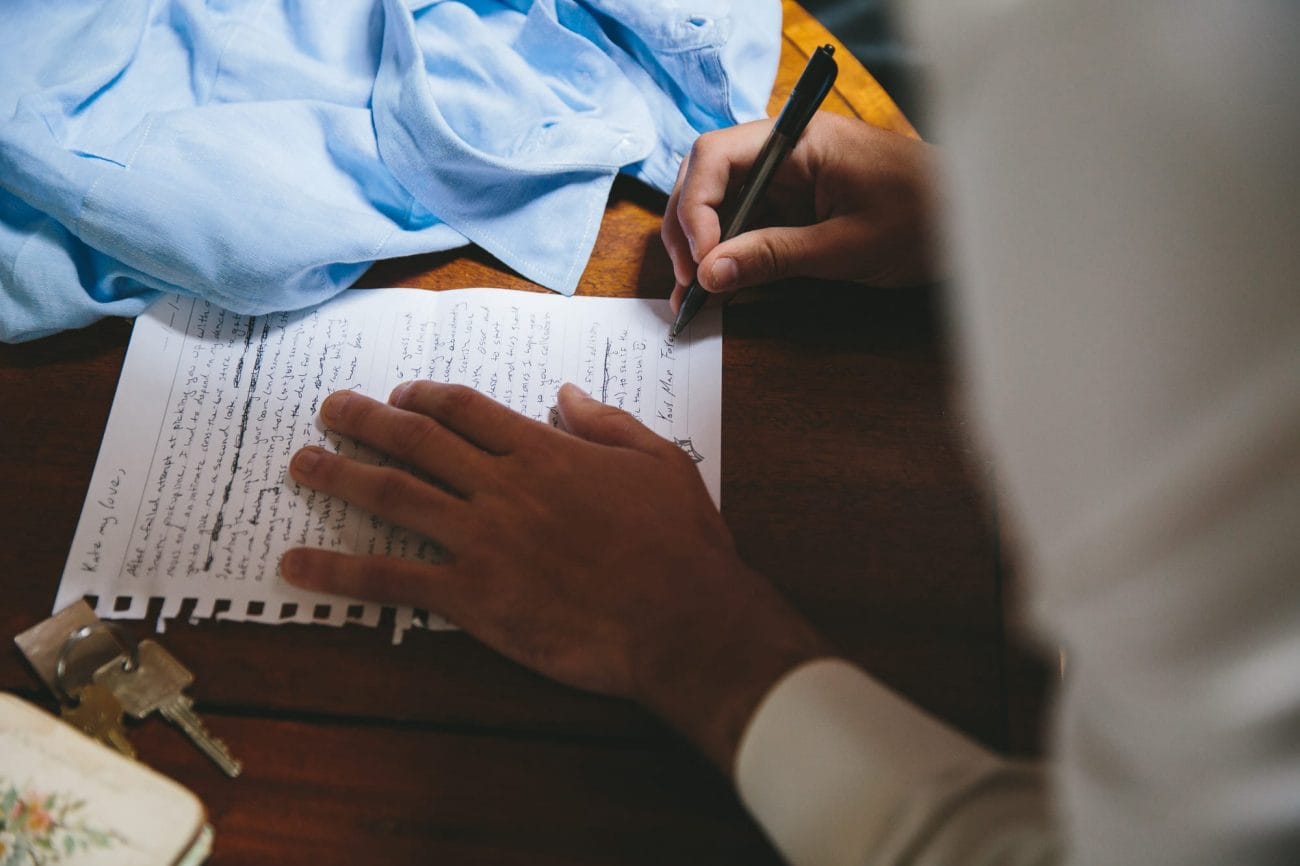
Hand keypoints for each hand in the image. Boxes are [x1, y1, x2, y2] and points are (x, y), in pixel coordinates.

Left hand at [280, 382, 828, 771]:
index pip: (468, 410)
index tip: (401, 395)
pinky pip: (391, 578)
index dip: (426, 397)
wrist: (682, 621)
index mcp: (545, 451)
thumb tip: (565, 394)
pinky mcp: (471, 596)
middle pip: (417, 440)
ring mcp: (482, 540)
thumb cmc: (680, 543)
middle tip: (329, 408)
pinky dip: (339, 570)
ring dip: (341, 476)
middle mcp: (503, 486)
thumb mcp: (658, 461)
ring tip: (302, 464)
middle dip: (366, 420)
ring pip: (394, 496)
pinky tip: (297, 565)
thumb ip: (605, 423)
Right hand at [662, 112, 941, 310]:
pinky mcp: (794, 206)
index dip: (696, 208)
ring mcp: (787, 178)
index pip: (716, 156)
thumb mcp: (846, 245)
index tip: (704, 261)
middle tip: (690, 284)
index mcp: (798, 139)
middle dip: (689, 229)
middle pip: (706, 178)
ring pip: (719, 204)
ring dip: (702, 247)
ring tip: (696, 295)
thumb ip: (775, 255)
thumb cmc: (925, 219)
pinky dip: (728, 255)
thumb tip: (712, 273)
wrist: (973, 225)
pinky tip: (721, 288)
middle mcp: (785, 151)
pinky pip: (746, 224)